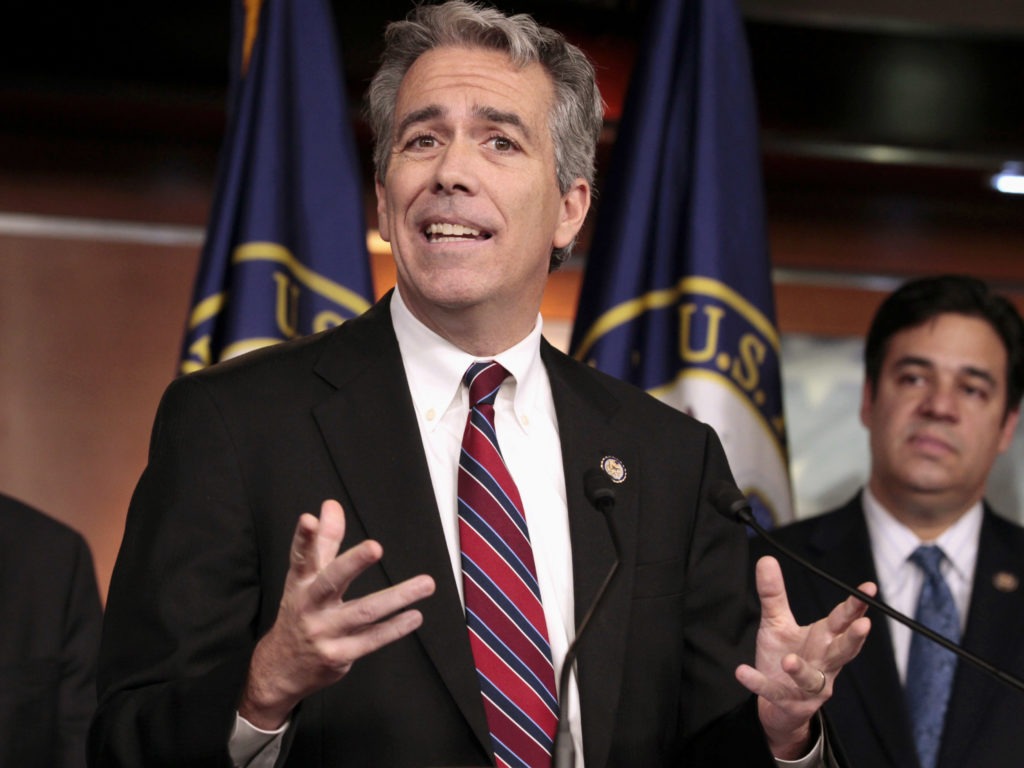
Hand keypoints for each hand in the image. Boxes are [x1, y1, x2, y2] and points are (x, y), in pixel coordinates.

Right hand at [239, 499, 434, 728]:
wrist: (280, 668)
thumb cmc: (300, 612)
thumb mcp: (305, 578)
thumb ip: (323, 541)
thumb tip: (330, 505)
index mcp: (301, 583)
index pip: (301, 557)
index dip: (304, 539)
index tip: (308, 520)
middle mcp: (309, 606)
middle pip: (331, 581)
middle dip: (352, 563)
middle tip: (375, 546)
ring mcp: (323, 632)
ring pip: (363, 612)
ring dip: (397, 597)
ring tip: (426, 584)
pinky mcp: (337, 655)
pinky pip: (371, 640)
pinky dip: (394, 628)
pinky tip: (414, 615)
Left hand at [736, 555, 873, 759]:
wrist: (776, 706)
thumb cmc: (784, 657)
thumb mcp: (777, 624)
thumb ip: (774, 595)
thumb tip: (766, 559)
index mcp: (824, 641)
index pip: (843, 621)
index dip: (857, 605)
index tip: (869, 589)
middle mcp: (824, 664)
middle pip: (843, 651)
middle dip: (854, 639)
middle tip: (863, 624)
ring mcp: (810, 688)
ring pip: (811, 679)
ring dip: (801, 669)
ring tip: (788, 660)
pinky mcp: (791, 704)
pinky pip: (775, 694)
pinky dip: (760, 683)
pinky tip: (743, 671)